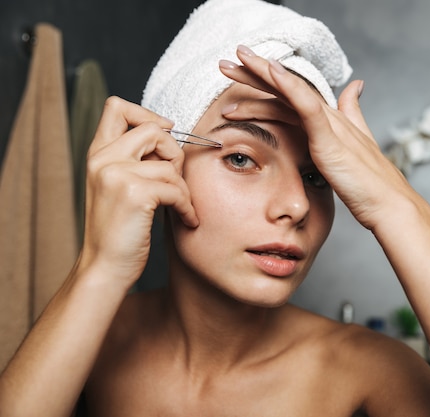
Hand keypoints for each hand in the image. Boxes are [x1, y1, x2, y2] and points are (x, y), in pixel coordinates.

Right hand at [78, 97, 197, 285]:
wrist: (105, 267)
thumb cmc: (119, 230)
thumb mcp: (118, 186)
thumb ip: (135, 160)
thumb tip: (169, 136)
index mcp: (98, 154)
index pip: (117, 107)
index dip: (147, 114)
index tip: (166, 132)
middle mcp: (103, 159)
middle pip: (153, 129)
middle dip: (174, 152)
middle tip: (176, 179)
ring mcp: (116, 175)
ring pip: (169, 165)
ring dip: (183, 189)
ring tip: (182, 206)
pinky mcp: (134, 194)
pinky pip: (176, 189)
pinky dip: (187, 207)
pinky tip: (186, 219)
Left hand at [219, 46, 415, 231]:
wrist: (389, 207)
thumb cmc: (372, 186)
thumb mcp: (356, 147)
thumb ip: (353, 115)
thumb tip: (356, 87)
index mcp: (330, 122)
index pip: (291, 98)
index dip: (265, 85)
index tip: (240, 79)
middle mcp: (329, 117)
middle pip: (285, 89)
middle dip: (253, 74)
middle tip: (224, 63)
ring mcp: (330, 125)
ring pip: (290, 92)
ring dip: (260, 74)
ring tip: (232, 63)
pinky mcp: (331, 138)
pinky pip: (307, 106)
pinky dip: (289, 86)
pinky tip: (270, 72)